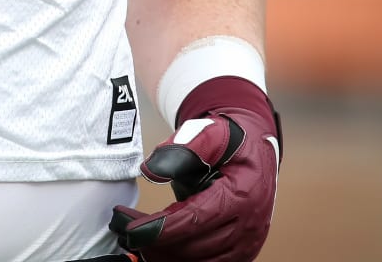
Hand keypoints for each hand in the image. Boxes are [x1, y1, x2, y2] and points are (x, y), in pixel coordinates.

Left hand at [110, 77, 281, 260]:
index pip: (195, 219)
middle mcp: (249, 224)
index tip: (131, 230)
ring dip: (167, 255)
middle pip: (196, 246)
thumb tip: (150, 170)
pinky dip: (182, 259)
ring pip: (202, 261)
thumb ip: (182, 147)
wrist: (255, 150)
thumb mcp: (208, 132)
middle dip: (157, 243)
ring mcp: (248, 241)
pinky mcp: (243, 251)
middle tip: (126, 232)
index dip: (160, 228)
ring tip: (139, 240)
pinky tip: (160, 249)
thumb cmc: (231, 141)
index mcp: (242, 194)